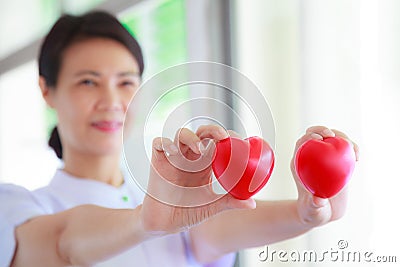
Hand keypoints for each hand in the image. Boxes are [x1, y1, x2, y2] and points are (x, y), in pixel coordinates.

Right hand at [140, 125, 255, 234]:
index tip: (238, 139)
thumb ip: (230, 202)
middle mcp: (190, 158)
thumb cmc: (188, 213)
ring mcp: (174, 158)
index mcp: (205, 165)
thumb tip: (252, 204)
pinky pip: (159, 143)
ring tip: (200, 149)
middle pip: (201, 134)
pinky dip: (165, 143)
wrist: (164, 224)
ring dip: (192, 137)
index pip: (216, 142)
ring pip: (181, 134)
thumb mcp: (211, 207)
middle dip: (212, 130)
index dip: (226, 137)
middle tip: (223, 136)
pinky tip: (173, 152)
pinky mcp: (158, 161)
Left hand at [290, 126, 358, 226]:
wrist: (324, 213)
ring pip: (331, 139)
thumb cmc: (313, 212)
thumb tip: (318, 200)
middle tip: (333, 136)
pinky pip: (344, 150)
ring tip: (351, 146)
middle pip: (314, 135)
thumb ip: (314, 206)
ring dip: (341, 136)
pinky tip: (357, 155)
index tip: (319, 138)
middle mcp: (311, 158)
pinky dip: (352, 148)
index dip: (308, 136)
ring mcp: (325, 158)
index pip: (301, 143)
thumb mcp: (313, 210)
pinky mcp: (338, 162)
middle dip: (322, 129)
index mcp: (299, 163)